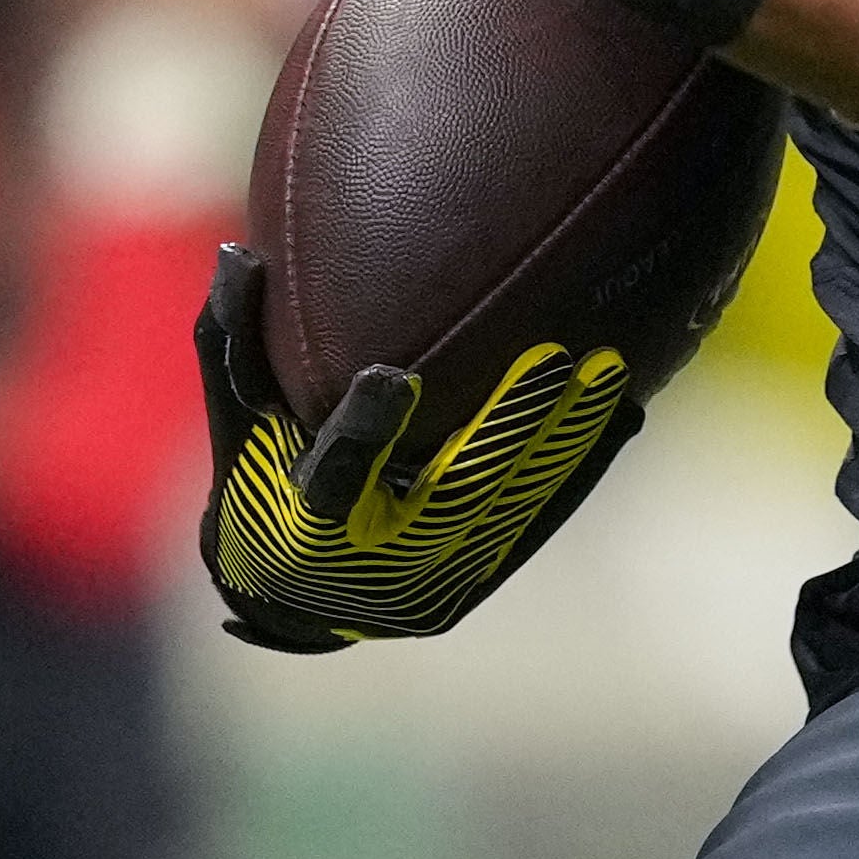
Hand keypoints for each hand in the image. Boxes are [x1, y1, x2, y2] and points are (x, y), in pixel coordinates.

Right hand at [189, 234, 653, 650]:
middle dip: (510, 425)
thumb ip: (234, 343)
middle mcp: (377, 559)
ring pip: (509, 502)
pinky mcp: (474, 578)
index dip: (364, 429)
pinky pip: (535, 522)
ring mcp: (435, 575)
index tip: (391, 376)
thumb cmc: (254, 485)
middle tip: (559, 357)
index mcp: (308, 521)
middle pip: (454, 490)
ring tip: (610, 369)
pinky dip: (577, 472)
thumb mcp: (235, 419)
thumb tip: (237, 253)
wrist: (294, 604)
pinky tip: (624, 418)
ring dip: (562, 438)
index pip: (336, 473)